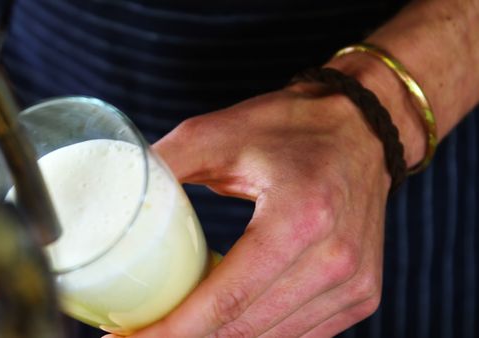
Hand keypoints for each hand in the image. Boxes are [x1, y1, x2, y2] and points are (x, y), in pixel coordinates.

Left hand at [106, 82, 389, 337]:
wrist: (363, 128)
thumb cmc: (291, 126)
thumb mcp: (219, 133)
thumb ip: (164, 163)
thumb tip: (116, 196)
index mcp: (300, 219)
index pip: (225, 301)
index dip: (170, 332)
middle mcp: (334, 260)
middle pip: (243, 330)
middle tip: (140, 335)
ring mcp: (354, 283)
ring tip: (177, 325)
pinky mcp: (361, 294)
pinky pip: (298, 335)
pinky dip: (254, 334)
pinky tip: (224, 321)